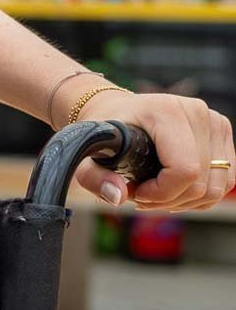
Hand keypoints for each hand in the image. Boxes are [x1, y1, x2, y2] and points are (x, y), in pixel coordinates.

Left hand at [72, 88, 234, 211]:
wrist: (116, 108)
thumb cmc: (103, 129)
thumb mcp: (87, 150)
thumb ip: (94, 177)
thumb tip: (118, 196)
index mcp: (166, 111)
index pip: (185, 169)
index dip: (161, 193)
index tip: (135, 191)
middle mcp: (197, 113)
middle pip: (200, 184)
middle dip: (167, 200)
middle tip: (139, 194)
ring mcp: (215, 122)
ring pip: (215, 188)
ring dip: (184, 201)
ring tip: (154, 192)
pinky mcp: (222, 135)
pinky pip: (223, 183)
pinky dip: (198, 195)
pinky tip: (171, 188)